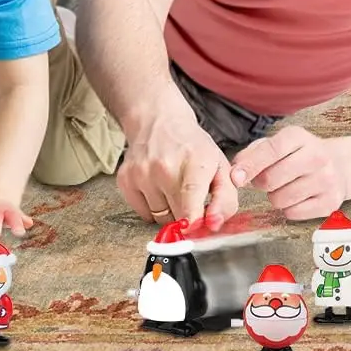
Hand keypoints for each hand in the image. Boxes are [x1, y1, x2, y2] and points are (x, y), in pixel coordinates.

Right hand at [117, 99, 235, 228]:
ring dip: (169, 210)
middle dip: (187, 214)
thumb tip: (213, 225)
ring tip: (172, 188)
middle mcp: (164, 168)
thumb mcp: (220, 167)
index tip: (194, 227)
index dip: (193, 222)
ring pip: (160, 218)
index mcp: (194, 163)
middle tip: (190, 197)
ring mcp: (141, 174)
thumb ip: (225, 199)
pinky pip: (143, 213)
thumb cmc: (192, 147)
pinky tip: (157, 188)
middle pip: (177, 216)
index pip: (190, 202)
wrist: (159, 122)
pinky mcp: (125, 180)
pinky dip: (152, 207)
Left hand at [230, 127, 350, 219]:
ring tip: (287, 186)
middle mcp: (317, 157)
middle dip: (261, 183)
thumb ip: (251, 154)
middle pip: (270, 180)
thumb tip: (235, 173)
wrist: (340, 166)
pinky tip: (298, 197)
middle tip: (269, 180)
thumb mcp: (276, 145)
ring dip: (275, 197)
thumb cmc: (297, 156)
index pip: (270, 150)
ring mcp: (327, 180)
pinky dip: (289, 209)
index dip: (249, 166)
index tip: (235, 178)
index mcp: (299, 137)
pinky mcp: (330, 202)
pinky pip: (292, 213)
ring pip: (279, 199)